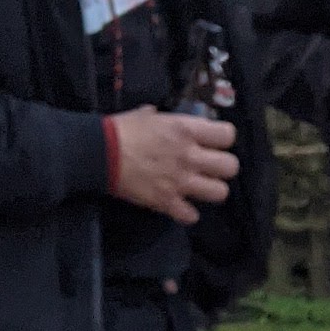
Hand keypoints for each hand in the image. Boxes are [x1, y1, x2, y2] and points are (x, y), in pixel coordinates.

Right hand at [111, 106, 237, 220]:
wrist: (98, 153)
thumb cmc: (121, 129)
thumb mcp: (148, 115)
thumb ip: (168, 120)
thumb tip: (167, 120)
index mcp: (186, 130)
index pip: (227, 135)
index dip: (223, 140)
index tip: (213, 143)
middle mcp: (189, 156)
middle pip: (231, 167)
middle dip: (222, 168)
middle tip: (208, 168)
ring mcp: (181, 181)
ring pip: (220, 193)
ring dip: (210, 191)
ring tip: (198, 187)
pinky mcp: (167, 202)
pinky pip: (192, 215)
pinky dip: (186, 213)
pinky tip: (179, 206)